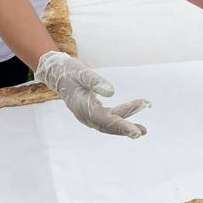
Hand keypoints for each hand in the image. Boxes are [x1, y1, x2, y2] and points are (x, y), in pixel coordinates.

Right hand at [35, 51, 149, 137]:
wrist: (58, 73)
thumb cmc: (71, 71)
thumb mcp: (83, 72)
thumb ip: (96, 81)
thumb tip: (111, 91)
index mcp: (82, 107)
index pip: (105, 119)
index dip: (121, 125)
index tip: (136, 131)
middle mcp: (85, 115)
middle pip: (108, 126)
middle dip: (126, 129)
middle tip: (143, 131)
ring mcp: (88, 115)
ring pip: (109, 124)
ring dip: (126, 126)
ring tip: (144, 130)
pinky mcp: (92, 112)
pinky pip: (108, 119)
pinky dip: (121, 119)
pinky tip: (133, 119)